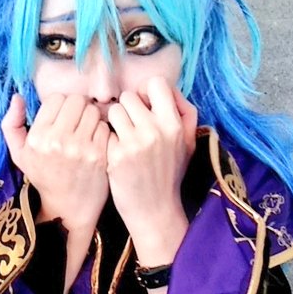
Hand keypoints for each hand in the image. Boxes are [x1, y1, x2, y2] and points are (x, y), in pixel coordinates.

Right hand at [1, 93, 110, 230]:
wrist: (68, 207)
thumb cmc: (43, 176)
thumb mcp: (19, 154)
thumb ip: (11, 124)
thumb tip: (17, 97)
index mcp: (37, 138)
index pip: (56, 98)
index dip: (60, 105)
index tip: (62, 118)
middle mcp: (57, 141)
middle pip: (76, 100)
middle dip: (77, 108)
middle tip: (76, 122)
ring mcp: (79, 148)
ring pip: (92, 111)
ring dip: (91, 119)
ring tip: (86, 132)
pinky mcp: (98, 155)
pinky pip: (104, 127)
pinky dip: (102, 132)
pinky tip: (95, 143)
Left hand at [106, 77, 196, 259]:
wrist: (155, 211)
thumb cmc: (169, 173)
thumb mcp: (187, 143)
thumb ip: (183, 114)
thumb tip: (166, 90)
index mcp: (174, 124)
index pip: (156, 82)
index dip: (147, 92)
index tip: (145, 107)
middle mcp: (155, 130)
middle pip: (129, 96)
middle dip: (128, 109)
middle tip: (132, 127)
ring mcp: (134, 143)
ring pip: (113, 111)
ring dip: (115, 123)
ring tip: (123, 140)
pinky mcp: (116, 156)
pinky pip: (105, 132)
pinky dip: (108, 141)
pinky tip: (116, 155)